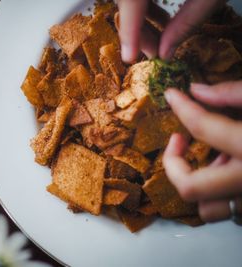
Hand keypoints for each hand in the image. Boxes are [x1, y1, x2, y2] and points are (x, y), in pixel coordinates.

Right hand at [117, 0, 225, 62]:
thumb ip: (188, 21)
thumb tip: (165, 52)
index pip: (132, 0)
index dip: (129, 29)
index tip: (129, 57)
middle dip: (134, 28)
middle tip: (151, 52)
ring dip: (138, 20)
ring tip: (158, 40)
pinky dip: (144, 6)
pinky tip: (161, 19)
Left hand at [162, 82, 241, 221]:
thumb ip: (235, 94)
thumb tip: (197, 91)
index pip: (203, 127)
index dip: (183, 107)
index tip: (172, 95)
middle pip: (190, 187)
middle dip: (174, 164)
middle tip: (177, 141)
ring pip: (207, 209)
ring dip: (200, 183)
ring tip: (216, 157)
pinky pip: (228, 212)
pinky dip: (221, 194)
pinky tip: (234, 170)